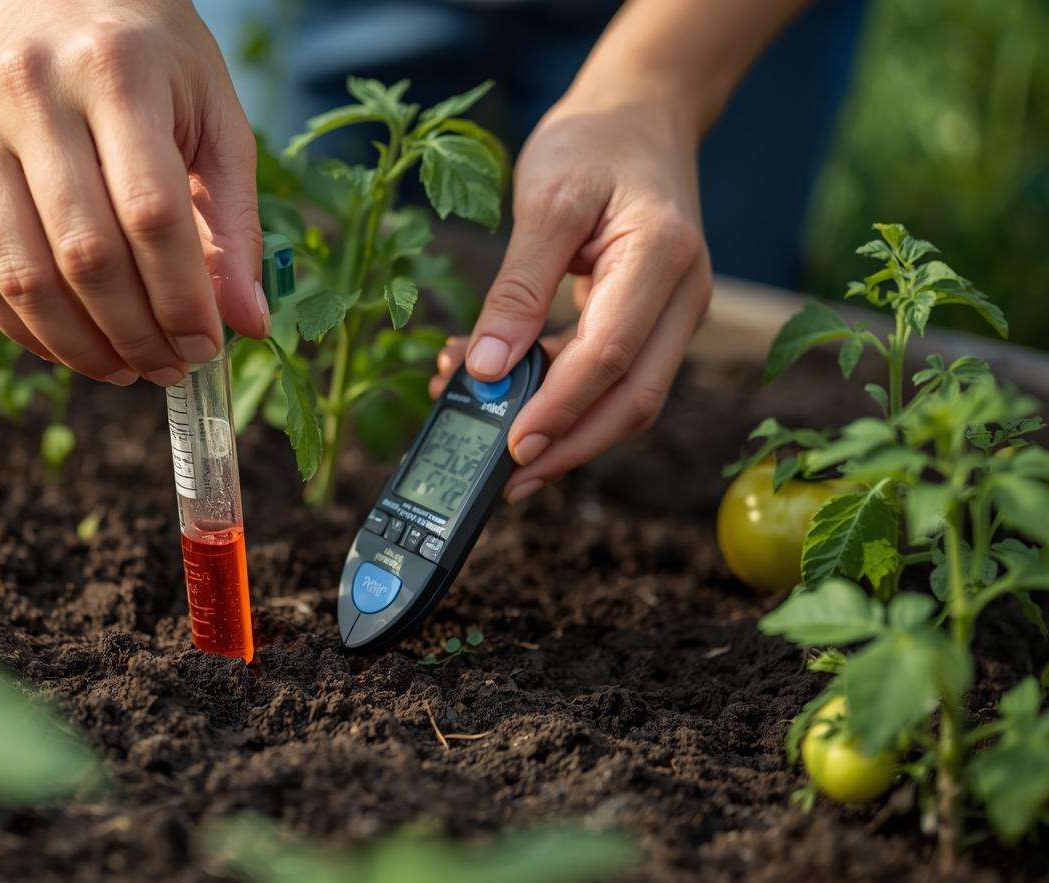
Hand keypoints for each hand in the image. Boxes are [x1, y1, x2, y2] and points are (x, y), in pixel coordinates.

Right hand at [0, 0, 267, 388]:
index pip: (149, 214)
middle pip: (83, 253)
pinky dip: (26, 327)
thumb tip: (247, 325)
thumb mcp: (215, 116)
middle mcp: (29, 89)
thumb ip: (235, 222)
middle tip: (170, 365)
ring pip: (19, 274)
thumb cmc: (152, 60)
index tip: (209, 345)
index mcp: (114, 69)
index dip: (181, 297)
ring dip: (79, 345)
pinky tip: (73, 345)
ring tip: (126, 368)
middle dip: (135, 332)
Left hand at [431, 88, 712, 502]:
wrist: (641, 115)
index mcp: (662, 259)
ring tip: (491, 438)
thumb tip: (488, 368)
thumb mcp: (546, 200)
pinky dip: (559, 392)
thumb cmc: (595, 145)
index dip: (559, 408)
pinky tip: (505, 390)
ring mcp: (671, 314)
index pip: (610, 357)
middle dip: (568, 447)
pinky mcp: (649, 321)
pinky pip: (610, 374)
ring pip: (625, 398)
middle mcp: (682, 297)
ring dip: (561, 427)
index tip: (511, 445)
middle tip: (507, 479)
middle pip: (632, 400)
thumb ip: (517, 286)